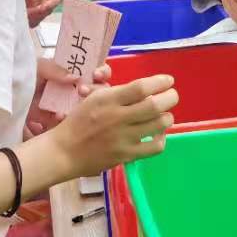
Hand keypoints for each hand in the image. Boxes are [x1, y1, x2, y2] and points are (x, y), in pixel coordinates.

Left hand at [22, 0, 62, 28]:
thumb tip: (40, 0)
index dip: (51, 4)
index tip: (40, 8)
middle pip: (50, 10)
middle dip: (38, 12)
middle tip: (27, 11)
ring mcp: (41, 7)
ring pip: (42, 17)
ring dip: (32, 16)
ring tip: (21, 11)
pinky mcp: (34, 15)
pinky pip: (34, 22)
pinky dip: (27, 20)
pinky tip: (20, 15)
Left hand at [25, 58, 106, 135]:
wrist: (4, 100)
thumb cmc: (20, 77)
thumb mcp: (36, 67)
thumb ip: (54, 69)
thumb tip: (75, 76)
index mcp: (71, 74)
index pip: (94, 72)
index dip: (101, 72)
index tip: (96, 74)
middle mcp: (72, 91)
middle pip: (97, 92)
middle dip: (96, 91)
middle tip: (83, 91)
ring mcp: (66, 108)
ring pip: (87, 110)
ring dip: (83, 108)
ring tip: (64, 110)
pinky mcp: (57, 124)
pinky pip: (70, 125)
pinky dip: (66, 122)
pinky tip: (56, 118)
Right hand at [46, 74, 178, 177]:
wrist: (65, 151)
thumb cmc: (79, 121)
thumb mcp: (94, 99)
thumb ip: (118, 93)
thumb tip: (146, 89)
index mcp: (108, 100)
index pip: (140, 88)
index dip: (159, 82)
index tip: (168, 80)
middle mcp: (118, 117)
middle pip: (155, 105)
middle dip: (170, 97)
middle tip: (171, 96)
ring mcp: (123, 138)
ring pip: (159, 125)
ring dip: (167, 117)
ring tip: (164, 114)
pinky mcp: (126, 156)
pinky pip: (155, 147)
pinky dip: (162, 139)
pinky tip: (157, 134)